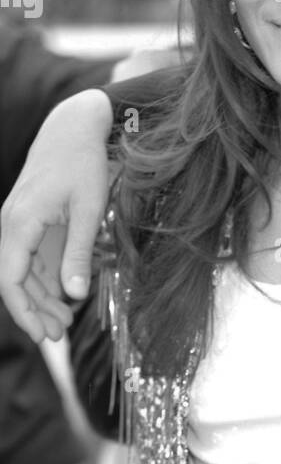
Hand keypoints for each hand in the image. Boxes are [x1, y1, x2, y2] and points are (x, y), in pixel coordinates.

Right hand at [0, 89, 112, 341]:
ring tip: (65, 323)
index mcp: (20, 223)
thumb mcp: (87, 210)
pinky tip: (65, 296)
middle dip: (34, 311)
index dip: (24, 312)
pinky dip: (44, 279)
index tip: (42, 336)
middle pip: (14, 280)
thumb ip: (78, 253)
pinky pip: (30, 258)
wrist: (72, 126)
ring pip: (21, 271)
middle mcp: (11, 225)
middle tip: (59, 337)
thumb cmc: (82, 163)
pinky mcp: (29, 221)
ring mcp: (18, 223)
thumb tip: (74, 296)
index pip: (10, 280)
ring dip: (40, 298)